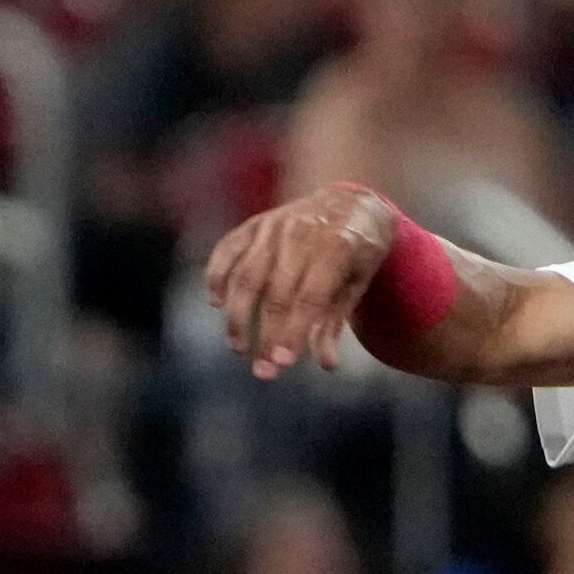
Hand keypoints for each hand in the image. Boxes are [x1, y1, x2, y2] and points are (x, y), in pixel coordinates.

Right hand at [203, 179, 399, 377]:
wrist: (349, 202)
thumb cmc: (357, 253)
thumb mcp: (358, 284)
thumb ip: (335, 321)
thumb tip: (325, 365)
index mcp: (337, 247)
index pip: (310, 297)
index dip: (293, 332)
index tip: (282, 363)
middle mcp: (301, 233)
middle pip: (276, 292)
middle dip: (265, 335)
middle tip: (262, 371)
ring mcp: (274, 225)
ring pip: (246, 274)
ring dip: (237, 315)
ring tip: (238, 347)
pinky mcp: (254, 223)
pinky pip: (227, 249)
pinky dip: (217, 276)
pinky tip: (215, 303)